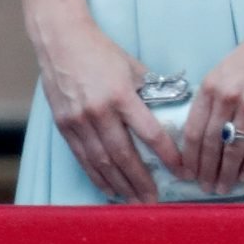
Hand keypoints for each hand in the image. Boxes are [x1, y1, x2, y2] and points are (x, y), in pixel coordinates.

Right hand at [37, 20, 187, 201]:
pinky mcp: (64, 127)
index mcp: (122, 94)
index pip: (149, 131)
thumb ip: (148, 89)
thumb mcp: (132, 66)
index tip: (180, 169)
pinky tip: (109, 188)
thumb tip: (167, 106)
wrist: (63, 44)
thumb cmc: (102, 52)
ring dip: (120, 184)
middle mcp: (100, 111)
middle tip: (153, 200)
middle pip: (124, 155)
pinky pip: (83, 158)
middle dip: (140, 180)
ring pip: (102, 162)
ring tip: (134, 200)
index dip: (166, 153)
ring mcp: (80, 121)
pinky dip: (97, 176)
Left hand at [181, 15, 243, 194]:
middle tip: (207, 187)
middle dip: (206, 171)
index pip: (193, 131)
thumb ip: (213, 98)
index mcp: (211, 86)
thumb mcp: (225, 70)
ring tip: (225, 186)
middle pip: (210, 144)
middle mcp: (227, 95)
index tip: (189, 174)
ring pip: (233, 148)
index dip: (190, 158)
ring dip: (227, 173)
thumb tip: (204, 135)